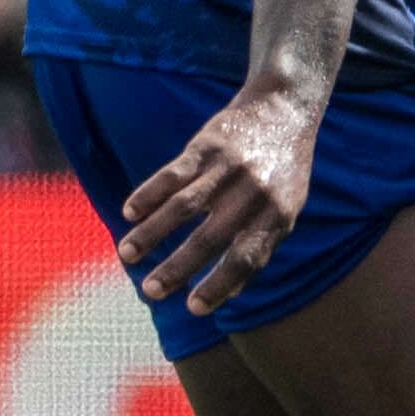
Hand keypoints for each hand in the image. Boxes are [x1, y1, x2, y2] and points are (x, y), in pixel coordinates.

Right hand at [115, 80, 322, 310]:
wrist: (284, 107)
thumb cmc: (283, 169)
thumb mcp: (287, 209)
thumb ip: (261, 246)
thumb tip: (230, 294)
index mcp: (277, 215)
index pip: (245, 258)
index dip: (219, 285)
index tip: (193, 308)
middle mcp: (253, 194)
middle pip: (209, 238)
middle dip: (177, 268)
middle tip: (150, 292)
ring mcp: (228, 168)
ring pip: (183, 207)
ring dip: (152, 233)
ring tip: (127, 256)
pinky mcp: (207, 145)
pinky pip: (172, 174)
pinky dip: (148, 194)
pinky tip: (129, 213)